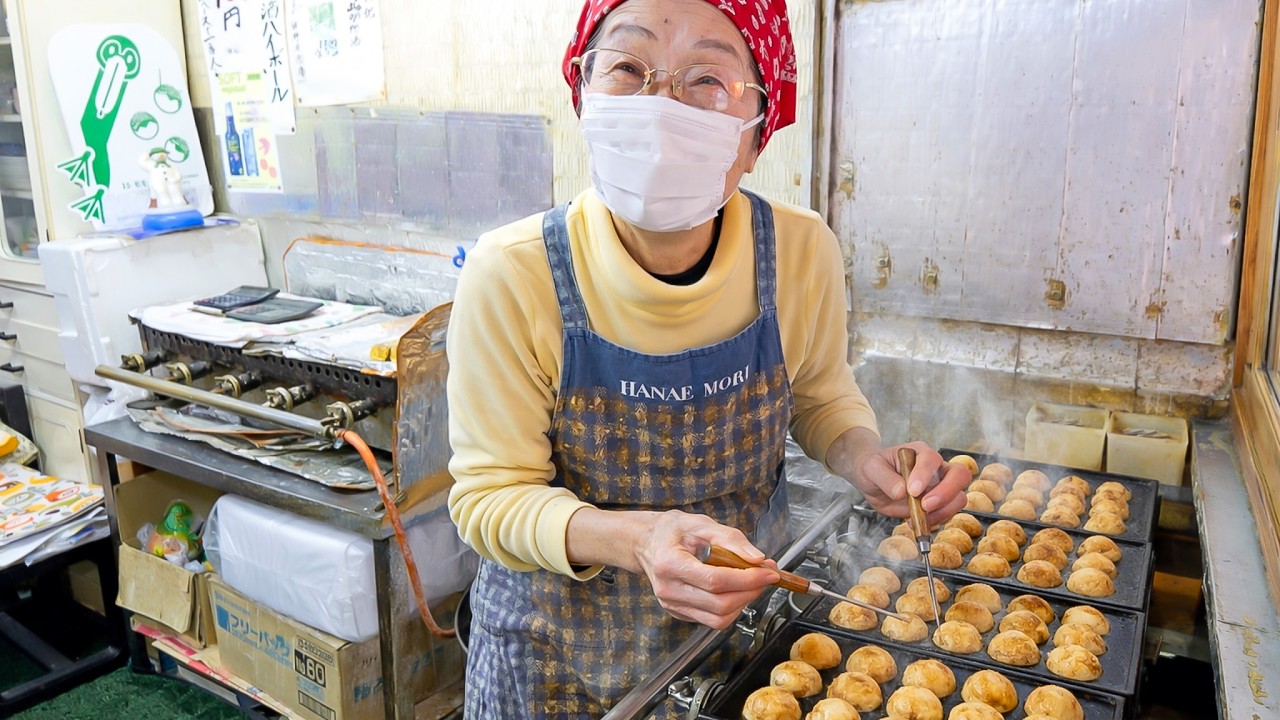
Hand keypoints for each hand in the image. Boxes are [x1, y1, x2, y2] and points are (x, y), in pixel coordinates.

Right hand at [632, 510, 778, 629]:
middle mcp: (668, 589)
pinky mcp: (679, 613)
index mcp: (669, 563)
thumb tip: (757, 558)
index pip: (715, 580)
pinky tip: (734, 589)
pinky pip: (712, 619)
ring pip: (718, 618)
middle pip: (719, 604)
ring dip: (743, 602)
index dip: (747, 579)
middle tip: (765, 575)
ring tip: (751, 582)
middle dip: (750, 591)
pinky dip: (731, 607)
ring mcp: (672, 605)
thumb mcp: (701, 523)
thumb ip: (731, 539)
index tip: (768, 572)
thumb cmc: (671, 531)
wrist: (646, 543)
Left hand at [853, 440, 969, 525]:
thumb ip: (885, 478)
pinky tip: (916, 522)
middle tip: (925, 505)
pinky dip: (935, 522)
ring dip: (942, 511)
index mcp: (920, 452)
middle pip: (959, 475)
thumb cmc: (874, 468)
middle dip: (946, 492)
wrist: (873, 482)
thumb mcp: (872, 469)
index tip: (912, 490)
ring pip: (958, 498)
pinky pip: (947, 514)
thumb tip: (901, 491)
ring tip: (917, 518)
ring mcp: (940, 486)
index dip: (925, 474)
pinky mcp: (937, 504)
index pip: (931, 459)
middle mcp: (936, 468)